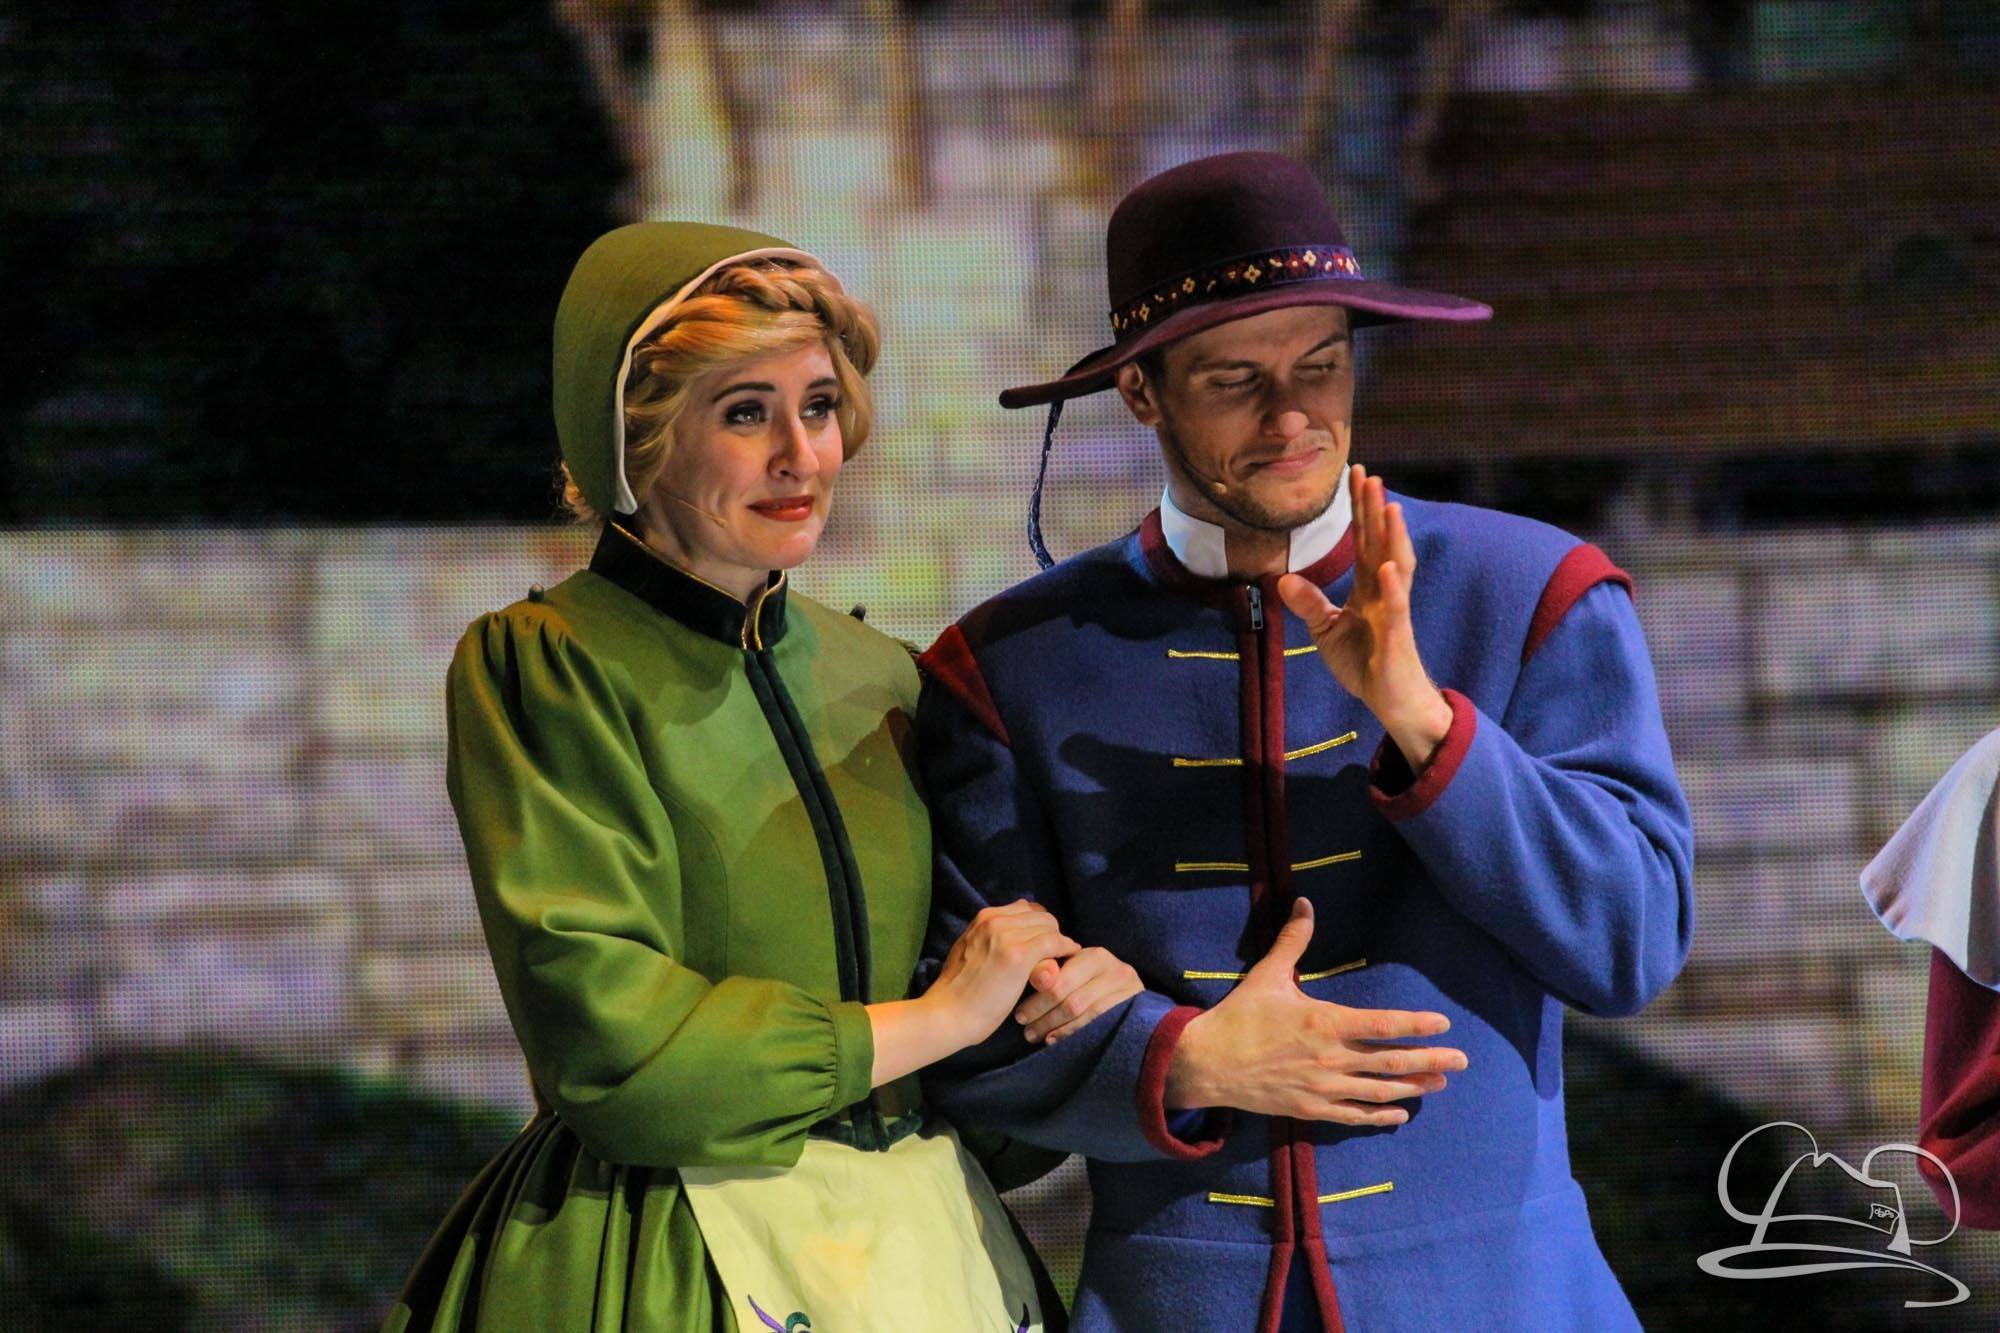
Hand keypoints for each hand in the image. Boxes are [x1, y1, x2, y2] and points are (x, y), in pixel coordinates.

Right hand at [924, 901, 1080, 1047]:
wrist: (947, 1014)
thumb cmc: (958, 992)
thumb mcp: (969, 951)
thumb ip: (989, 937)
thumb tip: (1014, 930)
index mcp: (983, 918)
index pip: (1025, 909)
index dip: (1039, 927)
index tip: (1043, 945)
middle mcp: (994, 920)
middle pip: (1041, 916)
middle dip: (1052, 934)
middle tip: (1056, 955)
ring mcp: (1006, 936)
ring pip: (1050, 927)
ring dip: (1059, 943)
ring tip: (1061, 961)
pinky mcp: (1018, 955)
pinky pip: (1055, 942)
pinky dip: (1066, 949)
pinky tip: (1067, 962)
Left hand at [1013, 946, 1143, 1044]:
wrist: (1130, 1001)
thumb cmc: (1091, 986)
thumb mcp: (1072, 975)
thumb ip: (1051, 973)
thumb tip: (1035, 978)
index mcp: (1096, 956)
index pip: (1061, 980)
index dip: (1037, 999)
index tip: (1020, 1015)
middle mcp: (1115, 970)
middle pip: (1071, 999)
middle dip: (1043, 1016)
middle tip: (1025, 1029)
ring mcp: (1127, 991)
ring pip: (1081, 1013)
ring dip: (1053, 1027)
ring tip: (1035, 1036)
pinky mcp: (1132, 1010)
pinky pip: (1096, 1026)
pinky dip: (1070, 1034)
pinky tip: (1054, 1040)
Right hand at [1166, 899, 1465, 1125]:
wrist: (1208, 1063)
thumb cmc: (1239, 1017)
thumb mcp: (1267, 975)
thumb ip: (1293, 941)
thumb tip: (1305, 902)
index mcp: (1325, 1022)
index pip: (1383, 1025)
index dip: (1416, 1026)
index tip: (1442, 1024)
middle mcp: (1331, 1058)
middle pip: (1391, 1062)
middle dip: (1430, 1061)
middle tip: (1462, 1061)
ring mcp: (1323, 1088)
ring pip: (1378, 1091)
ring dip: (1413, 1088)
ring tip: (1439, 1084)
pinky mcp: (1311, 1109)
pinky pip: (1354, 1116)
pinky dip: (1380, 1115)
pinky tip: (1400, 1113)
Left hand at [1277, 463, 1452, 773]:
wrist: (1392, 702)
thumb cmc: (1366, 663)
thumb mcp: (1328, 631)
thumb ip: (1309, 604)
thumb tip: (1282, 579)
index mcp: (1368, 588)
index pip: (1362, 540)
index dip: (1359, 509)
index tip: (1356, 475)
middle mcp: (1384, 592)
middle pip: (1380, 543)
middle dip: (1374, 509)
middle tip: (1368, 474)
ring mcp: (1393, 612)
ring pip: (1395, 567)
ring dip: (1392, 538)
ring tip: (1389, 506)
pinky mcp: (1397, 638)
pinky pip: (1395, 610)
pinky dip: (1391, 588)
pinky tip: (1385, 567)